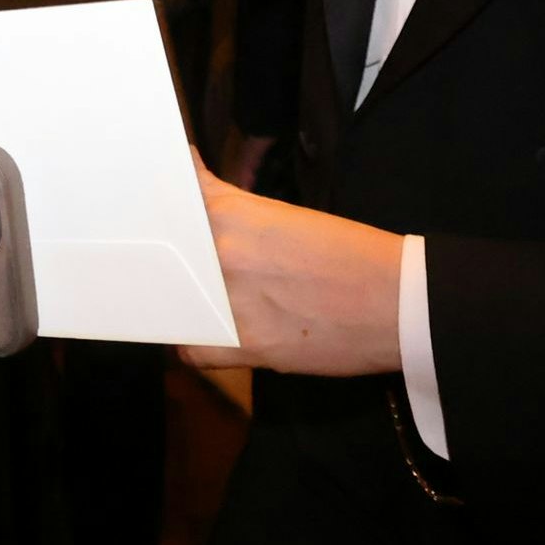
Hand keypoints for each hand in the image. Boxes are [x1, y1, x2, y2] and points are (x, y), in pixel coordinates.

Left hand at [174, 154, 403, 377]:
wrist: (400, 302)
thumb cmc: (351, 254)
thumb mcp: (286, 218)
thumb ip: (234, 212)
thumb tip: (199, 195)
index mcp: (232, 213)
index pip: (166, 204)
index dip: (152, 212)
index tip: (144, 212)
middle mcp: (219, 254)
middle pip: (162, 255)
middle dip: (164, 258)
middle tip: (166, 261)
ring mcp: (226, 302)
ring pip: (174, 301)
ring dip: (181, 299)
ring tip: (194, 297)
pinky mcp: (242, 346)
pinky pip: (192, 350)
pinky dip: (193, 345)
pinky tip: (205, 335)